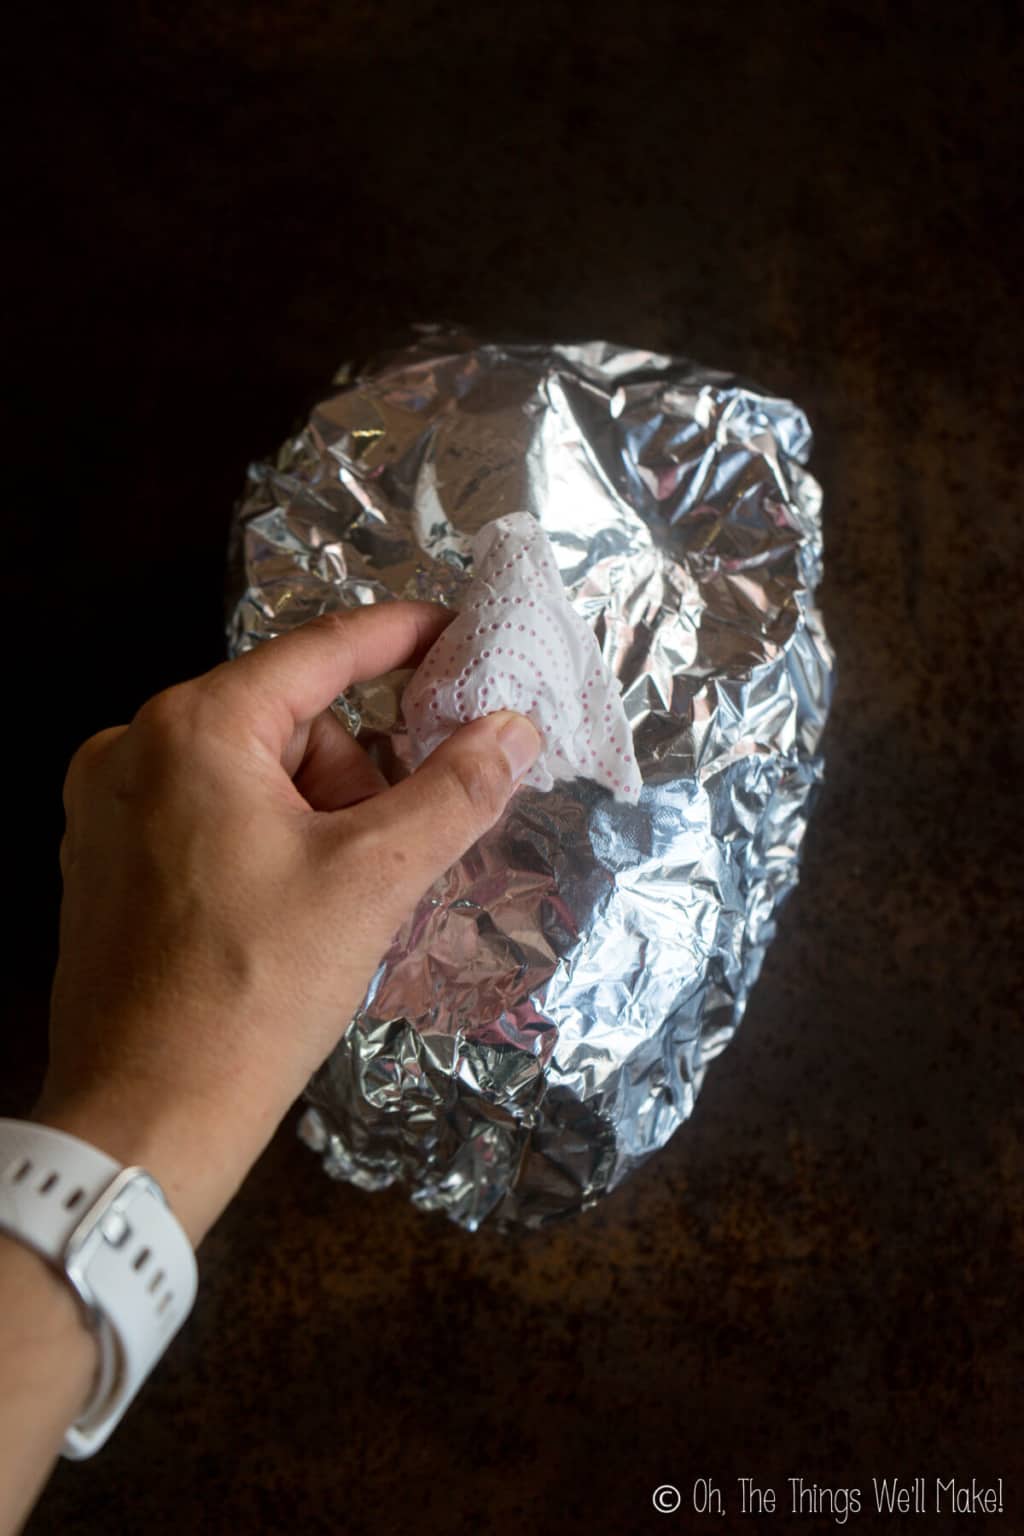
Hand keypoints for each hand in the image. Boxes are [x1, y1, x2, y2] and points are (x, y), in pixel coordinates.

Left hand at [35, 603, 540, 1244]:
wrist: (144, 1120)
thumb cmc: (254, 990)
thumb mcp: (374, 879)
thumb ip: (453, 790)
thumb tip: (512, 729)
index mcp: (193, 728)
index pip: (321, 650)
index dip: (402, 637)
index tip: (461, 634)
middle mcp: (133, 746)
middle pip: (289, 721)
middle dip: (356, 773)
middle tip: (386, 850)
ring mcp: (106, 807)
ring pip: (252, 773)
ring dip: (316, 816)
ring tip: (335, 900)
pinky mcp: (104, 862)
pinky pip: (209, 814)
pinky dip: (268, 840)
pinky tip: (289, 910)